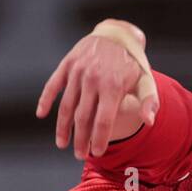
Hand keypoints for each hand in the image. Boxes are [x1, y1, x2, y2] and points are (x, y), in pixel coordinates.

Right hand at [35, 20, 159, 159]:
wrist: (116, 35)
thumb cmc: (132, 64)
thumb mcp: (146, 81)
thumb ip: (150, 102)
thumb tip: (149, 123)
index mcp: (113, 86)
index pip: (103, 121)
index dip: (99, 139)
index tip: (97, 153)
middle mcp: (93, 79)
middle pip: (83, 118)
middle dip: (80, 140)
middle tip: (80, 155)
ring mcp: (78, 71)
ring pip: (67, 106)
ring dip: (63, 128)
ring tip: (62, 144)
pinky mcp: (67, 64)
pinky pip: (53, 85)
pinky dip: (46, 100)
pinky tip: (42, 114)